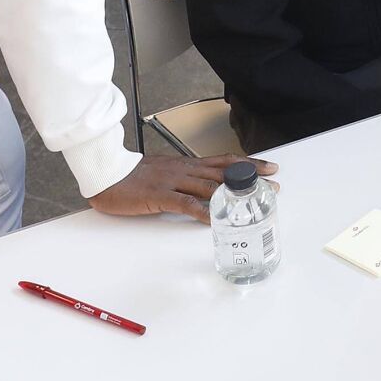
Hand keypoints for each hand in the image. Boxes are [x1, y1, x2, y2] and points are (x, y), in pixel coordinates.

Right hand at [88, 155, 276, 222]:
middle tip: (273, 185)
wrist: (107, 172)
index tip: (269, 167)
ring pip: (210, 186)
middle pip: (224, 172)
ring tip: (253, 202)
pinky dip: (202, 212)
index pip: (224, 161)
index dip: (248, 163)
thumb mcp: (164, 172)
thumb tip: (199, 187)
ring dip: (234, 195)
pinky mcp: (160, 195)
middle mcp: (185, 170)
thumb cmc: (132, 175)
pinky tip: (216, 219)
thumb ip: (182, 177)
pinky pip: (185, 204)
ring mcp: (173, 181)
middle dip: (251, 179)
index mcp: (186, 164)